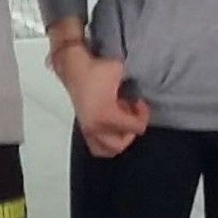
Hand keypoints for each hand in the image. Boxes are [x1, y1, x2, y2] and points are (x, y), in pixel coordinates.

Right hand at [48, 40, 147, 157]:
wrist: (74, 68)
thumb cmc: (96, 70)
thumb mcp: (120, 72)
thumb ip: (132, 84)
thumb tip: (138, 91)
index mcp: (107, 115)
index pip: (136, 127)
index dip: (143, 113)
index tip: (138, 102)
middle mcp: (96, 127)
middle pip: (121, 143)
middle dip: (130, 130)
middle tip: (131, 115)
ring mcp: (88, 129)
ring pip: (107, 150)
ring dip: (118, 140)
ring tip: (120, 124)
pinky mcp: (83, 127)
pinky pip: (95, 147)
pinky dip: (105, 144)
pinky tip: (110, 130)